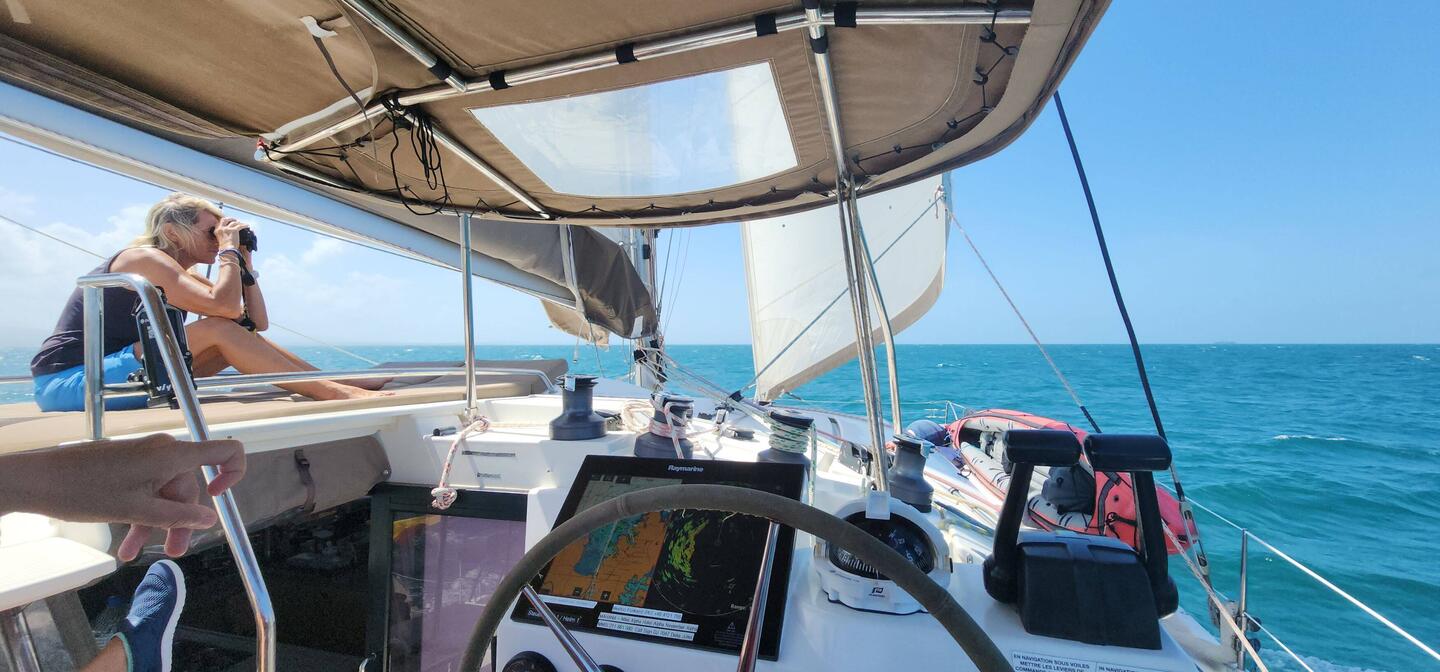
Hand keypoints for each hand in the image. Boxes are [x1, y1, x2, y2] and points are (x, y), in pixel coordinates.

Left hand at [0, 434, 245, 560]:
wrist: (37, 479)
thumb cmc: (86, 492)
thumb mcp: (136, 510)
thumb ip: (178, 516)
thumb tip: (210, 519)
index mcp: (172, 455)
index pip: (226, 451)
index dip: (234, 473)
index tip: (219, 500)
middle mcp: (163, 451)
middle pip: (188, 486)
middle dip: (180, 520)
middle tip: (172, 552)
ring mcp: (143, 458)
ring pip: (164, 493)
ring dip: (154, 523)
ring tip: (135, 554)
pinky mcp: (126, 465)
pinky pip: (145, 490)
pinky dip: (139, 513)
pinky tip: (124, 542)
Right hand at [214, 217, 247, 249]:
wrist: (227, 250)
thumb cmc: (225, 247)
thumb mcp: (220, 239)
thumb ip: (222, 234)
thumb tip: (227, 232)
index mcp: (217, 230)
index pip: (220, 222)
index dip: (225, 221)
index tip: (229, 222)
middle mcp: (221, 228)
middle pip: (225, 219)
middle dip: (230, 219)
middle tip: (235, 220)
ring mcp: (227, 229)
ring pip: (234, 222)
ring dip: (238, 222)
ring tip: (242, 224)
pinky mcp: (234, 230)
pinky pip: (240, 226)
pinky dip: (244, 225)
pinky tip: (247, 226)